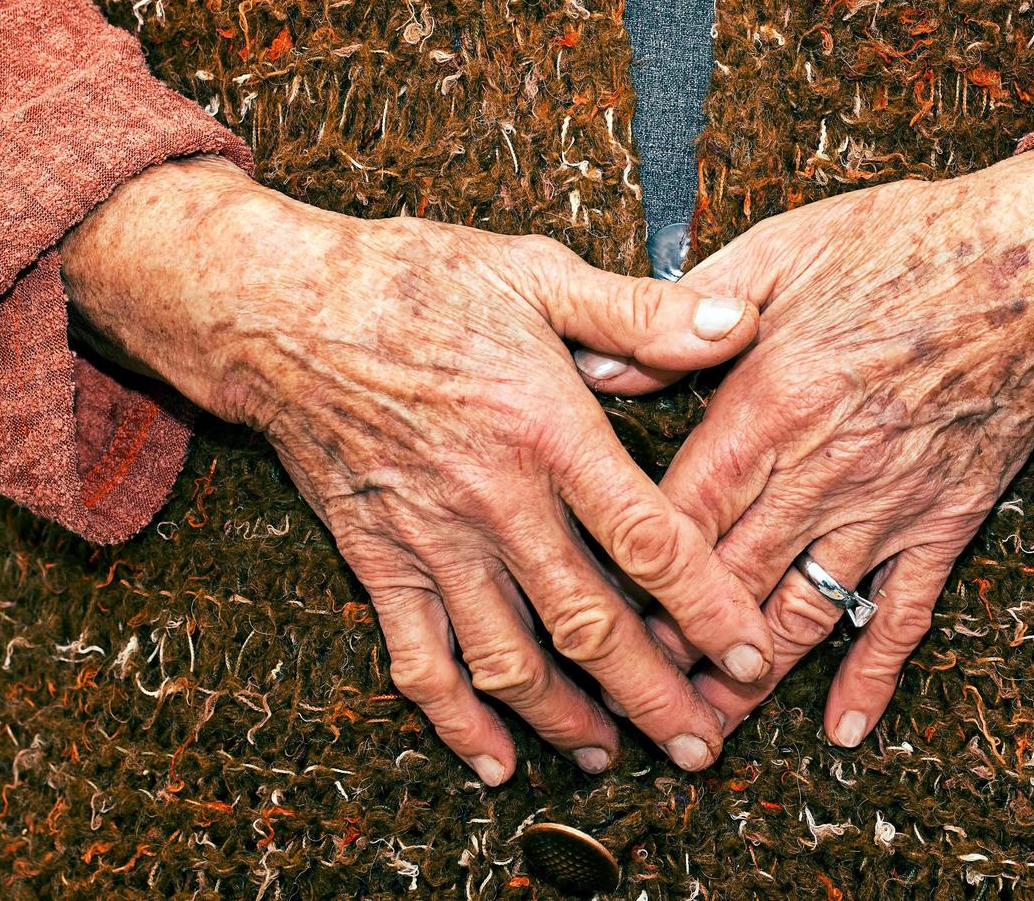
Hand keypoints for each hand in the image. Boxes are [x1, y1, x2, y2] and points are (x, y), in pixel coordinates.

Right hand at [59, 156, 774, 780]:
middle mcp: (495, 501)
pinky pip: (418, 660)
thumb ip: (640, 313)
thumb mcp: (536, 272)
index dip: (709, 609)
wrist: (280, 309)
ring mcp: (431, 541)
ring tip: (612, 757)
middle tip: (701, 745)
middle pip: (589, 624)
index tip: (753, 658)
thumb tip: (740, 326)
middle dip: (654, 695)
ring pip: (510, 659)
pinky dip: (455, 720)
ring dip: (566, 719)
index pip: (648, 542)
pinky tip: (493, 760)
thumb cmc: (414, 281)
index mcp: (548, 430)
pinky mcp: (377, 561)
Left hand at [580, 151, 1033, 745]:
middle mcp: (822, 469)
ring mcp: (888, 504)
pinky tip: (844, 727)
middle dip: (674, 642)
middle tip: (629, 692)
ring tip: (705, 725)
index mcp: (770, 403)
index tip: (593, 610)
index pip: (682, 512)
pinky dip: (872, 677)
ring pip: (802, 612)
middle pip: (728, 579)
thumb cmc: (904, 243)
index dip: (632, 571)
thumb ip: (684, 311)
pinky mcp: (946, 521)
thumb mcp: (778, 249)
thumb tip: (598, 365)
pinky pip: (903, 615)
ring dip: (750, 676)